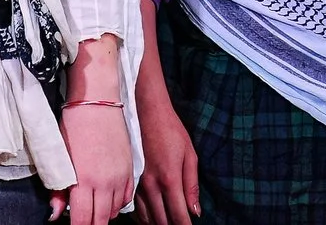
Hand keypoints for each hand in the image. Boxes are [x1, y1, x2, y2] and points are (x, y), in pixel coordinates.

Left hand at [53, 103, 135, 224]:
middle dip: (89, 224)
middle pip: (100, 221)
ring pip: (113, 211)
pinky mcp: (130, 168)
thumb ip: (57, 190)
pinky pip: (125, 198)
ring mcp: (120, 176)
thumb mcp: (59, 157)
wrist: (98, 100)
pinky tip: (106, 199)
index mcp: (85, 181)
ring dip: (102, 215)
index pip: (83, 222)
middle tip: (81, 219)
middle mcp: (106, 183)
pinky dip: (116, 203)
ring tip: (90, 208)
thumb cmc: (74, 126)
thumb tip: (54, 215)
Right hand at [134, 2, 199, 224]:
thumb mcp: (189, 154)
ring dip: (158, 224)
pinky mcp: (130, 182)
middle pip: (161, 221)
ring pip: (147, 219)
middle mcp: (151, 187)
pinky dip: (144, 219)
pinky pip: (135, 210)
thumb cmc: (171, 130)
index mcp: (169, 179)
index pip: (178, 215)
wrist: (146, 112)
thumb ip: (192, 184)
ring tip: (168, 224)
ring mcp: (137, 186)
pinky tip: (152, 219)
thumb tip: (195, 211)